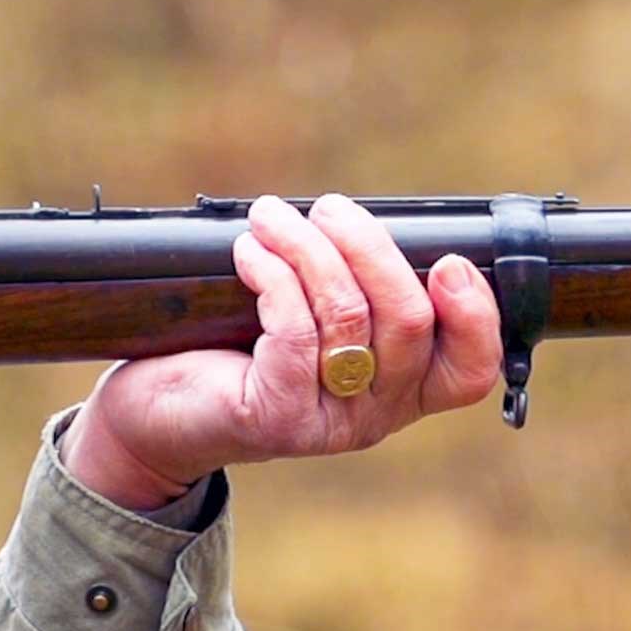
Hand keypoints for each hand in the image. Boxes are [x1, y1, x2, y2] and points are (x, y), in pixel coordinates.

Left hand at [62, 194, 503, 509]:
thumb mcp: (307, 321)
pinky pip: (293, 329)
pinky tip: (249, 251)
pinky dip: (274, 275)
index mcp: (401, 393)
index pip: (469, 370)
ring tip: (271, 216)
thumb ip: (352, 287)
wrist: (155, 415)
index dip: (475, 315)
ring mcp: (327, 422)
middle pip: (409, 323)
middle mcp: (374, 416)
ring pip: (347, 316)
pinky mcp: (275, 416)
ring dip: (308, 248)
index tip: (447, 260)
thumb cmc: (232, 352)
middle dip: (370, 248)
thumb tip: (362, 221)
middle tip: (330, 208)